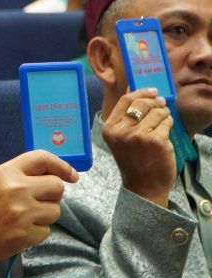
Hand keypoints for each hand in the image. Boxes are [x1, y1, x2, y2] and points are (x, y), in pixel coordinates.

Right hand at [0, 150, 77, 277]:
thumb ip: (21, 176)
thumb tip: (57, 175)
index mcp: (6, 173)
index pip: (42, 159)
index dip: (61, 166)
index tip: (71, 175)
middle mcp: (16, 189)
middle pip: (57, 186)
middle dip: (52, 195)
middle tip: (37, 201)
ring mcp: (23, 213)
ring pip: (55, 210)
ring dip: (44, 216)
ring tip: (23, 218)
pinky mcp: (26, 234)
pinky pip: (46, 231)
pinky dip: (36, 233)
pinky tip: (19, 231)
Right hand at [102, 89, 173, 205]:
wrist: (144, 186)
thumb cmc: (133, 161)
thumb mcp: (120, 139)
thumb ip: (125, 118)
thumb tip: (135, 91)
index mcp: (109, 129)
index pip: (125, 100)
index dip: (141, 92)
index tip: (152, 91)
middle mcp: (121, 131)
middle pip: (142, 103)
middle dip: (155, 101)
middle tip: (162, 104)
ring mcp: (139, 136)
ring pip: (157, 112)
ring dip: (164, 114)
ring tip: (163, 122)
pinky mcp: (156, 141)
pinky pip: (167, 122)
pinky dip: (169, 124)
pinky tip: (165, 133)